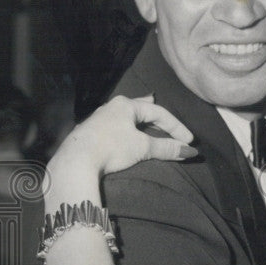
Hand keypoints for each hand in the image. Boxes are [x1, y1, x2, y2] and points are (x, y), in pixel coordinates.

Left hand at [44, 95, 196, 205]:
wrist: (76, 160)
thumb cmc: (112, 147)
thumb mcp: (142, 147)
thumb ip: (166, 148)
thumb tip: (189, 151)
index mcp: (126, 105)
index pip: (158, 112)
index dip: (176, 127)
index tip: (189, 142)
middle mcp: (112, 107)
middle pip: (141, 108)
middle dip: (156, 114)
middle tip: (166, 118)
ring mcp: (100, 119)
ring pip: (127, 116)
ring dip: (140, 121)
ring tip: (148, 121)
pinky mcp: (92, 132)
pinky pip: (116, 126)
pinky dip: (127, 128)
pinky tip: (125, 132)